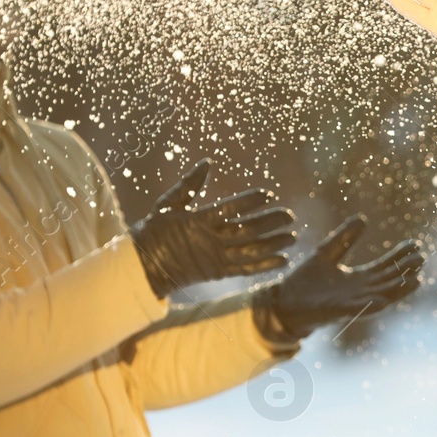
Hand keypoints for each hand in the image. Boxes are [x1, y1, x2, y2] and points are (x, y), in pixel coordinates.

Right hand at [129, 160, 296, 298]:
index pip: (231, 208)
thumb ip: (190, 185)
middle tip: (290, 216)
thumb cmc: (154, 231)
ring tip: (293, 236)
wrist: (143, 267)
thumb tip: (207, 162)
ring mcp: (216, 258)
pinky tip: (284, 260)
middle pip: (248, 229)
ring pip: (252, 250)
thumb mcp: (168, 204)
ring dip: (274, 243)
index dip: (252, 201)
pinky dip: (266, 265)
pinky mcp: (218, 273)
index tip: (269, 195)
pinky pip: (247, 269)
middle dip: (272, 222)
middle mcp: (210, 240)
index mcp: (199, 220)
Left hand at [250, 216, 424, 343]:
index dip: (400, 256)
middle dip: (405, 271)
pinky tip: (381, 300)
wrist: (283, 302)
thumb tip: (363, 218)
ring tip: (415, 280)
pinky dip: (369, 306)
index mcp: (359, 279)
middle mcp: (360, 292)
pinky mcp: (336, 312)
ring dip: (397, 290)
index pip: (385, 267)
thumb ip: (344, 239)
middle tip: (421, 258)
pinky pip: (355, 310)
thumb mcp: (326, 253)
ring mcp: (350, 303)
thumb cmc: (305, 281)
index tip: (415, 244)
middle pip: (388, 280)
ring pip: (381, 296)